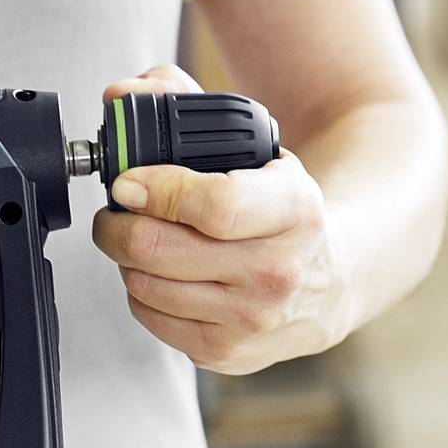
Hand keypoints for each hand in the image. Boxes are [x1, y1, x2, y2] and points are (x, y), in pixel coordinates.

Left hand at [89, 63, 346, 375]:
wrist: (331, 279)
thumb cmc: (281, 205)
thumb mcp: (254, 145)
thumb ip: (181, 99)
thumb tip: (121, 95)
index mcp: (294, 209)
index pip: (216, 206)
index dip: (158, 191)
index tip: (129, 182)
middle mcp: (278, 272)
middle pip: (160, 251)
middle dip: (117, 223)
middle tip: (116, 208)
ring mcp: (252, 320)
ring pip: (144, 285)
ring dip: (126, 257)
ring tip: (142, 235)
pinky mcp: (226, 353)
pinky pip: (150, 317)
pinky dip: (142, 290)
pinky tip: (163, 271)